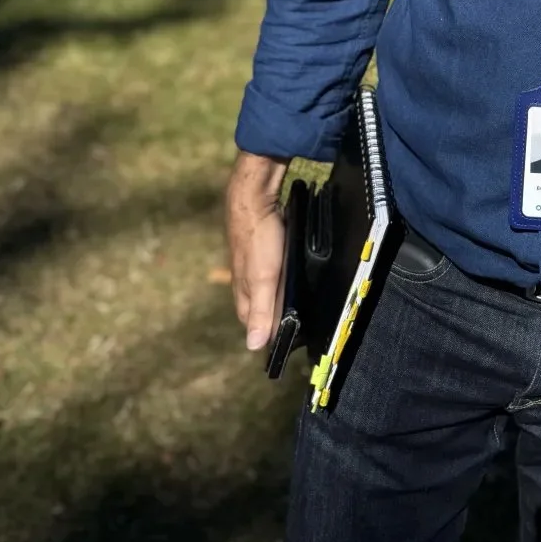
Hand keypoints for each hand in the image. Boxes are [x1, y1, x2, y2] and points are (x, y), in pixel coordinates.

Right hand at [225, 151, 287, 351]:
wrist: (253, 195)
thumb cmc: (258, 238)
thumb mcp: (264, 277)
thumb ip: (261, 309)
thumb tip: (254, 346)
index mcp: (243, 290)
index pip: (252, 322)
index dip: (266, 332)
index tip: (286, 341)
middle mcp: (243, 277)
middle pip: (257, 304)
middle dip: (272, 313)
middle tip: (298, 320)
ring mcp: (250, 259)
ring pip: (264, 284)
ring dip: (277, 292)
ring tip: (297, 297)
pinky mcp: (260, 244)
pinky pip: (270, 264)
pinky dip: (280, 271)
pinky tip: (291, 267)